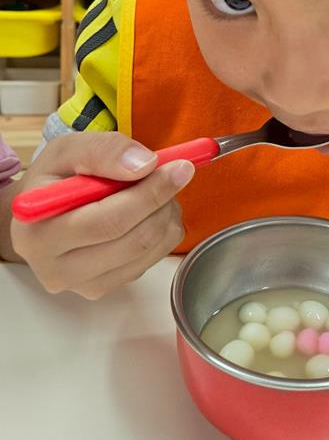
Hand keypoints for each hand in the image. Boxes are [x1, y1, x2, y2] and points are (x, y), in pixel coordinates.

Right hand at [7, 132, 193, 298]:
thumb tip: (145, 165)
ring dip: (167, 215)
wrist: (42, 214)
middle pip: (132, 241)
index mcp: (39, 235)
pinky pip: (151, 261)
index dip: (149, 194)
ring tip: (159, 189)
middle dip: (164, 202)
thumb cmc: (53, 180)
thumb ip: (102, 150)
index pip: (106, 222)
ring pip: (148, 252)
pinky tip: (150, 211)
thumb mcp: (66, 151)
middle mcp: (56, 270)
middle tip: (178, 172)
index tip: (179, 167)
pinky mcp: (105, 288)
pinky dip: (163, 232)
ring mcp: (82, 285)